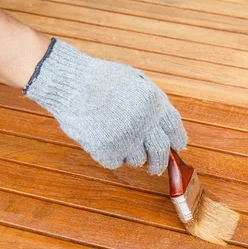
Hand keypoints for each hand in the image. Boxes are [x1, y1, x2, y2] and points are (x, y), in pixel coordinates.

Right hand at [24, 38, 186, 174]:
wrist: (70, 82)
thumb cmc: (101, 79)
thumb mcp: (136, 82)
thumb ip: (152, 104)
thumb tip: (166, 128)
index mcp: (155, 104)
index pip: (175, 130)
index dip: (176, 142)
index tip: (175, 149)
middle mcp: (145, 122)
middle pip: (160, 152)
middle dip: (158, 163)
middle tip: (154, 168)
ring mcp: (127, 138)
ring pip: (138, 160)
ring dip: (129, 155)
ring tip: (115, 139)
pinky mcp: (108, 150)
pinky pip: (115, 162)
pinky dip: (109, 156)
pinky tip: (100, 140)